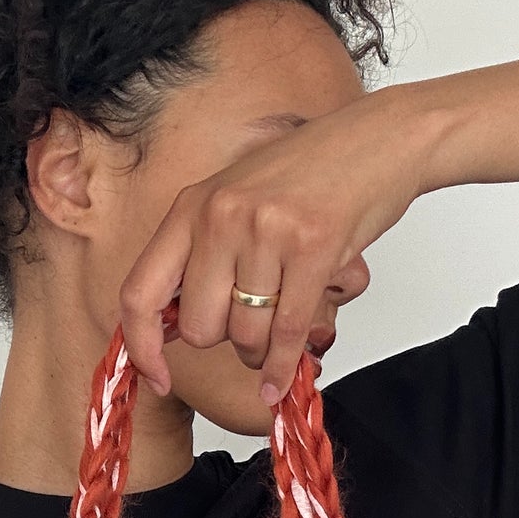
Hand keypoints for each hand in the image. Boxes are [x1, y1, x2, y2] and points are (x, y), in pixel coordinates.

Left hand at [117, 86, 429, 404]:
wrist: (379, 139)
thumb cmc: (309, 175)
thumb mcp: (234, 203)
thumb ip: (201, 258)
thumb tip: (173, 326)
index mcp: (191, 207)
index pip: (139, 293)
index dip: (142, 347)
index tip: (155, 376)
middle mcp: (220, 216)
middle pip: (199, 328)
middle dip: (227, 342)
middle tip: (253, 327)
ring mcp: (265, 230)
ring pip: (247, 334)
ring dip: (265, 348)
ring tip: (282, 326)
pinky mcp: (312, 248)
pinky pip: (288, 331)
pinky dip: (285, 366)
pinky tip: (283, 379)